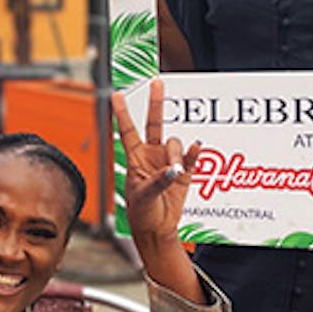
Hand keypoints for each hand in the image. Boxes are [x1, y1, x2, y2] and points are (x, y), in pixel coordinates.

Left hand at [110, 79, 198, 243]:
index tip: (116, 94)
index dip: (122, 113)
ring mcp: (168, 162)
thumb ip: (158, 181)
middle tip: (157, 82)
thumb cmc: (141, 212)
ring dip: (176, 154)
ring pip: (174, 144)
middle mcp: (151, 155)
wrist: (156, 229)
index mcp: (134, 158)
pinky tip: (195, 148)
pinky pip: (190, 157)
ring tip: (174, 172)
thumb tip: (173, 170)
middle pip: (154, 124)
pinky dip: (192, 152)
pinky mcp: (184, 173)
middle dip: (156, 103)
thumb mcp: (143, 196)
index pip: (127, 131)